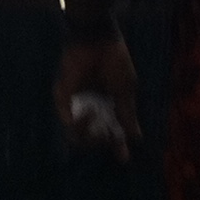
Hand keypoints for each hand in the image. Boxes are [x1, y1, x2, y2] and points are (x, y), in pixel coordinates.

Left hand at [54, 29, 141, 159]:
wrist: (98, 40)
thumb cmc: (114, 61)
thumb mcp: (125, 91)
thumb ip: (127, 115)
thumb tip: (136, 138)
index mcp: (107, 104)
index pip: (111, 131)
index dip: (117, 145)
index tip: (124, 159)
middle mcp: (91, 107)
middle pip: (93, 138)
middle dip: (104, 142)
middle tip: (112, 139)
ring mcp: (76, 105)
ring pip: (78, 137)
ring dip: (91, 137)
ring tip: (98, 124)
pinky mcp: (63, 99)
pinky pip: (68, 124)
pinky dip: (80, 124)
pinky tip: (90, 113)